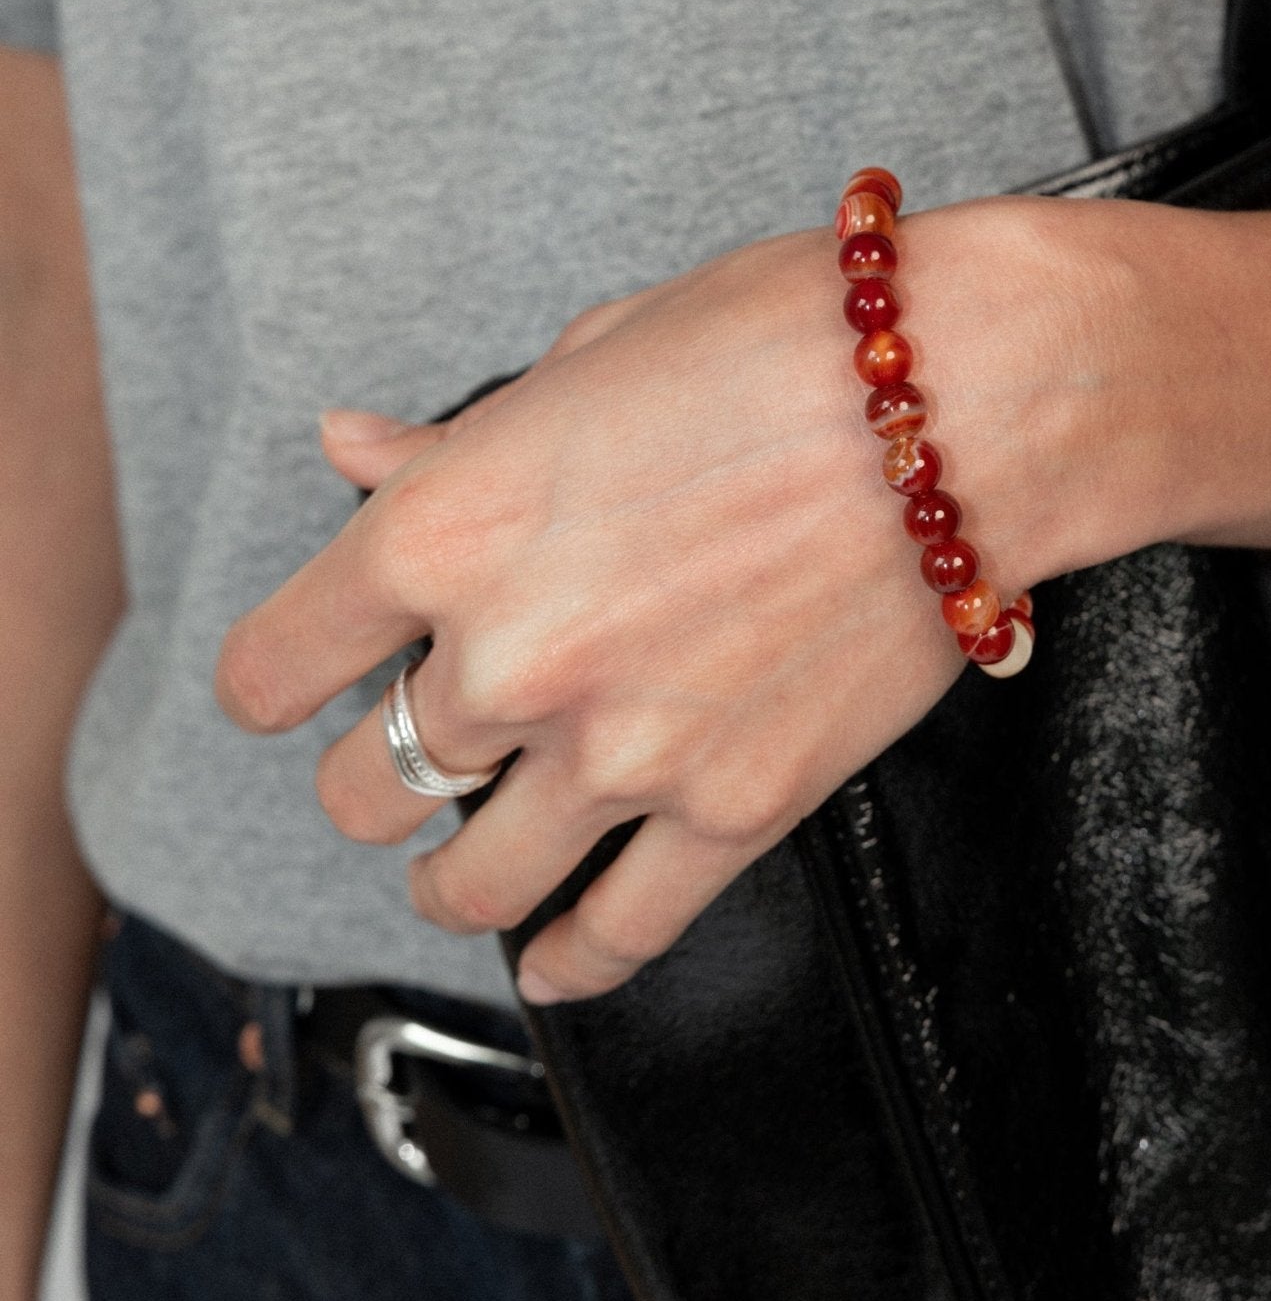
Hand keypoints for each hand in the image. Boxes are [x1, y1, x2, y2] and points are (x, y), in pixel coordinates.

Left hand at [215, 196, 1119, 1002]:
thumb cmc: (787, 341)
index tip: (294, 687)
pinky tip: (558, 950)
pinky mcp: (733, 811)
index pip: (272, 665)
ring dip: (452, 878)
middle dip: (374, 770)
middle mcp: (508, 661)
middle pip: (359, 790)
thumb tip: (356, 451)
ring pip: (466, 883)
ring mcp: (620, 753)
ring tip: (468, 863)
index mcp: (445, 531)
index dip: (275, 680)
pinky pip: (614, 938)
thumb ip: (454, 439)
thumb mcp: (591, 354)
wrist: (967, 400)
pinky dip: (572, 959)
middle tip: (418, 751)